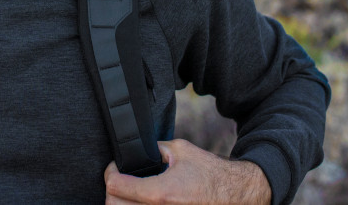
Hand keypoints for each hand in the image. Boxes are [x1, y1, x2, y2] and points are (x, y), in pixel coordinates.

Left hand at [104, 139, 271, 204]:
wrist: (236, 195)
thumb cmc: (211, 173)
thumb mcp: (181, 150)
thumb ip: (156, 149)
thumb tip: (139, 150)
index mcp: (160, 193)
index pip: (115, 186)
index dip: (111, 172)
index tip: (115, 168)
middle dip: (113, 190)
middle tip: (119, 180)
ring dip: (122, 203)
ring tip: (129, 192)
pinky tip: (139, 201)